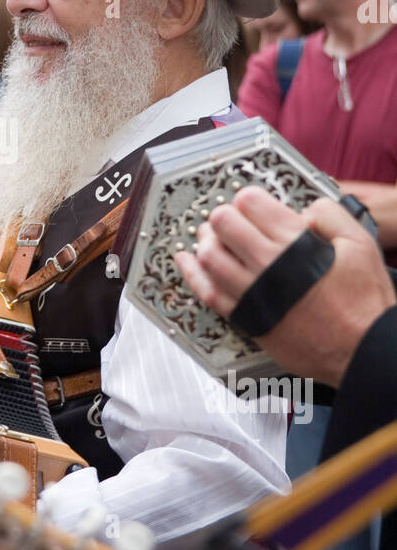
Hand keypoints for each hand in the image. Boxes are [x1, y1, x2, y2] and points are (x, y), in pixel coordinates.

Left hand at [174, 187, 394, 385]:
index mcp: (294, 242)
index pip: (250, 202)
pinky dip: (192, 274)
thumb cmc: (364, 303)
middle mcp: (268, 265)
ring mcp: (253, 293)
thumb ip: (331, 215)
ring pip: (208, 257)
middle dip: (223, 215)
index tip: (251, 204)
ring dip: (205, 241)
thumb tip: (304, 210)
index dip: (248, 198)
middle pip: (223, 224)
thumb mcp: (361, 244)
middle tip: (230, 219)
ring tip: (212, 237)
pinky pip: (208, 293)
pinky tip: (186, 261)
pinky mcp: (246, 318)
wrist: (362, 351)